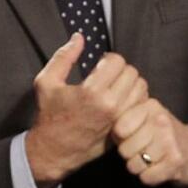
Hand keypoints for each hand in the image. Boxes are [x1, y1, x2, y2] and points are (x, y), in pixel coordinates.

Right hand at [25, 33, 148, 187]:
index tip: (99, 65)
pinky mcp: (125, 127)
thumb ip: (63, 57)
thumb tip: (79, 37)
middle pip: (132, 73)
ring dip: (130, 83)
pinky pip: (141, 105)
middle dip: (121, 69)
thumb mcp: (46, 82)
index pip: (117, 62)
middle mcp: (110, 105)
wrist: (55, 150)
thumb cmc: (49, 115)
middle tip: (108, 75)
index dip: (109, 59)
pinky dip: (135, 98)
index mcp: (91, 92)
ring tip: (116, 86)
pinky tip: (121, 99)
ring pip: (141, 89)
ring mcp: (120, 118)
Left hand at [112, 99, 187, 186]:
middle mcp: (161, 121)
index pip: (119, 129)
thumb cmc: (162, 134)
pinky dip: (148, 177)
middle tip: (142, 150)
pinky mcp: (176, 162)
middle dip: (128, 155)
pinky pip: (146, 177)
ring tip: (150, 159)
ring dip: (138, 167)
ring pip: (133, 165)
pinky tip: (158, 168)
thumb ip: (125, 117)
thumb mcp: (146, 118)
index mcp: (150, 106)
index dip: (120, 138)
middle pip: (124, 149)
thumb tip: (102, 124)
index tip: (130, 137)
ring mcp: (170, 141)